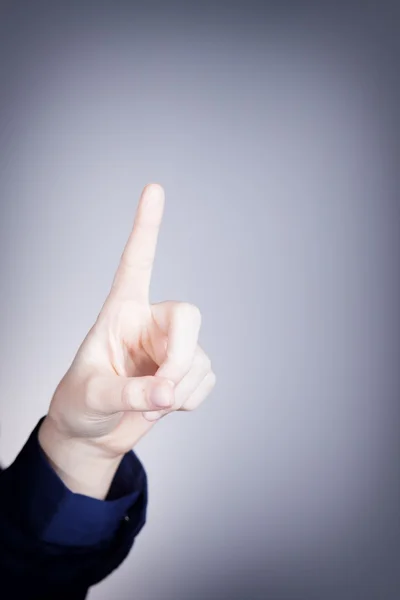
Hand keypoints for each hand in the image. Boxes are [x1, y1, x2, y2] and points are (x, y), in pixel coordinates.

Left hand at [38, 183, 215, 496]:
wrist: (92, 434)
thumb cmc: (80, 404)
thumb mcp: (92, 398)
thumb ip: (129, 394)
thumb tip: (168, 393)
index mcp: (120, 312)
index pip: (137, 263)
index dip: (147, 228)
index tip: (154, 189)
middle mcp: (150, 323)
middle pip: (188, 316)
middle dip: (181, 358)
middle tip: (165, 392)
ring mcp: (171, 347)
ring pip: (199, 357)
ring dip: (181, 389)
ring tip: (151, 407)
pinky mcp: (187, 371)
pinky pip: (207, 379)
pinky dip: (191, 400)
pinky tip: (167, 407)